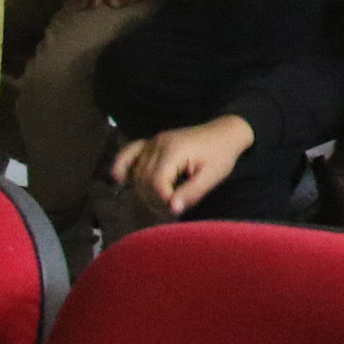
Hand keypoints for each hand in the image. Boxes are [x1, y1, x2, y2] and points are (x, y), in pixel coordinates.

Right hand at [110, 116, 253, 216]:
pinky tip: (119, 180)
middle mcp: (158, 144)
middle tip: (173, 208)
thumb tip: (172, 209)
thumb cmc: (221, 156)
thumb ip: (191, 193)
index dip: (164, 201)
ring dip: (145, 192)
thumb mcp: (211, 177)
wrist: (224, 133)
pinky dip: (122, 166)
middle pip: (143, 181)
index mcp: (173, 151)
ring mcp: (152, 142)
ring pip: (136, 174)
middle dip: (155, 200)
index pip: (156, 184)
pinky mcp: (151, 143)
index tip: (178, 208)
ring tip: (163, 201)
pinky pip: (129, 153)